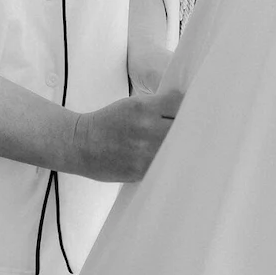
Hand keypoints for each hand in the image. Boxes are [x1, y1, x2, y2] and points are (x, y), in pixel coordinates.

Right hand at [69, 88, 183, 181]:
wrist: (81, 145)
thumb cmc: (109, 122)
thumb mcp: (131, 105)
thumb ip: (159, 105)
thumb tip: (189, 107)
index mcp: (143, 108)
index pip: (180, 104)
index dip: (189, 107)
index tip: (193, 111)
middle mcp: (145, 128)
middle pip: (184, 127)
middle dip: (189, 128)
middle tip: (194, 130)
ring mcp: (143, 152)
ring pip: (177, 149)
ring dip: (181, 147)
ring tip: (184, 147)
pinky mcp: (140, 170)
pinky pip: (164, 165)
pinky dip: (169, 162)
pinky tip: (169, 160)